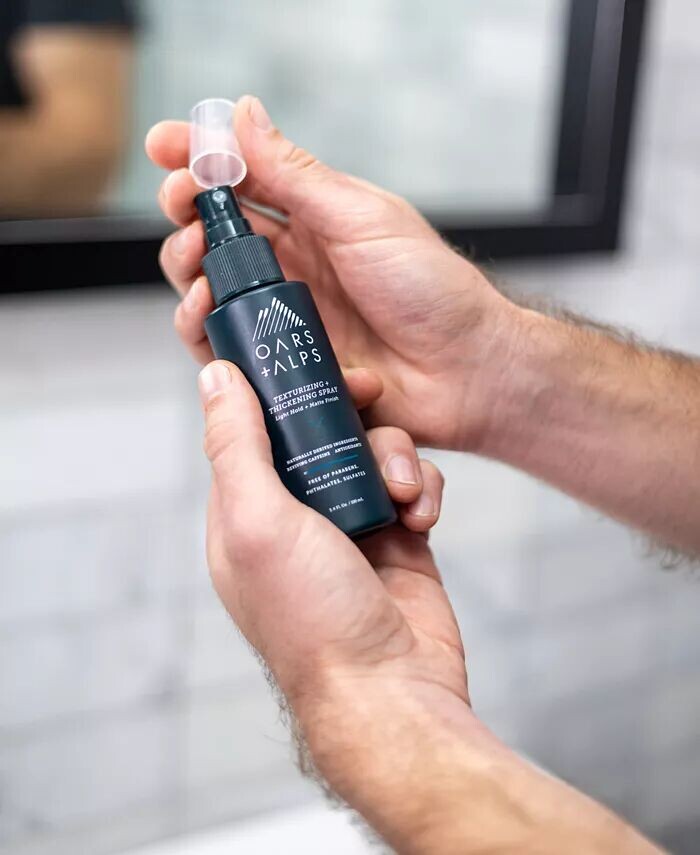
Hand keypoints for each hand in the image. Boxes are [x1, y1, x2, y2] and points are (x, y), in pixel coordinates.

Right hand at [146, 95, 517, 449]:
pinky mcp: (284, 363)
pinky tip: (208, 314)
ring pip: (211, 292)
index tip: (163, 146)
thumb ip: (296, 175)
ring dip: (188, 273)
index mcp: (314, 221)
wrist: (465, 371)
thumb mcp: (361, 218)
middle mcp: (294, 266)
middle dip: (186, 219)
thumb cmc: (430, 290)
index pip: (243, 182)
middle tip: (183, 211)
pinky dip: (205, 333)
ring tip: (198, 268)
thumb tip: (244, 114)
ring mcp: (286, 315)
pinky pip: (229, 348)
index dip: (199, 161)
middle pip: (215, 238)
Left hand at [197, 358, 467, 782]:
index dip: (274, 386)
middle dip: (346, 410)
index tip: (303, 352)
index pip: (250, 427)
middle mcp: (294, 514)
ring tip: (401, 495)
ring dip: (393, 456)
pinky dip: (420, 488)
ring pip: (371, 449)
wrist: (392, 688)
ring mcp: (349, 524)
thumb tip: (213, 376)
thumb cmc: (314, 616)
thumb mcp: (258, 521)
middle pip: (318, 429)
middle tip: (367, 392)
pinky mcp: (399, 535)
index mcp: (245, 510)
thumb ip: (236, 445)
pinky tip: (421, 515)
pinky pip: (410, 482)